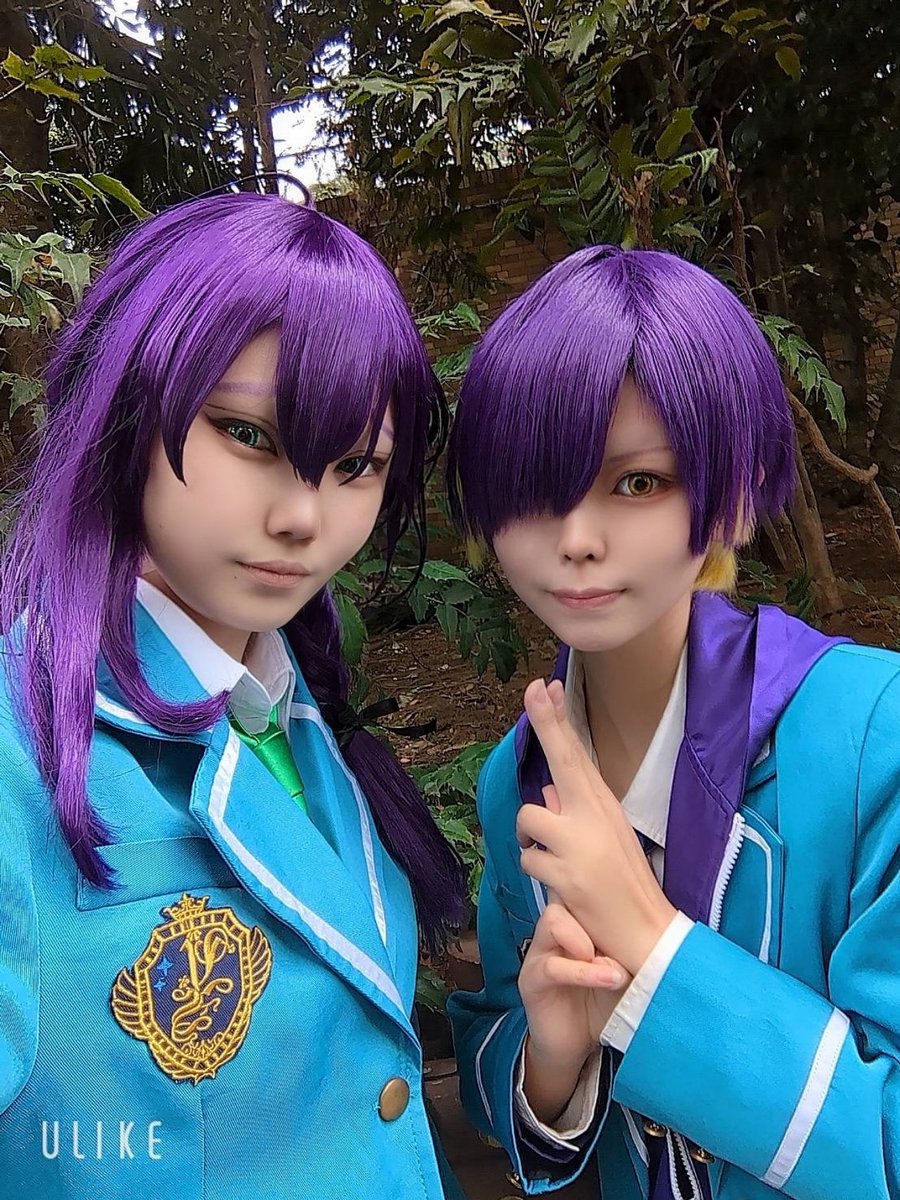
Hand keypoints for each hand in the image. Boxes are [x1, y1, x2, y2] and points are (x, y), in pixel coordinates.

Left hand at [516, 678, 675, 977]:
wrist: (645, 931)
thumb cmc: (621, 884)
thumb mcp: (602, 841)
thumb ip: (572, 815)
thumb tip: (545, 793)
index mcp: (602, 805)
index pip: (576, 752)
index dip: (556, 719)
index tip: (544, 686)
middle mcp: (592, 814)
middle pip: (562, 757)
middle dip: (545, 721)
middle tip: (533, 688)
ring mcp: (578, 841)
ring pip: (527, 818)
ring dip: (531, 839)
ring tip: (555, 859)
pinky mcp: (565, 872)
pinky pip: (528, 858)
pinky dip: (537, 870)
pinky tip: (560, 884)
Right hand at [517, 786, 631, 1124]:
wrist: (576, 1043)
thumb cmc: (604, 998)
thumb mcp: (621, 961)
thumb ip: (627, 935)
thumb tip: (654, 908)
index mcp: (575, 918)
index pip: (576, 881)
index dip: (589, 872)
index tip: (611, 873)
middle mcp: (553, 928)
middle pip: (562, 892)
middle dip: (587, 901)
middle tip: (616, 923)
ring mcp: (540, 952)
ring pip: (553, 921)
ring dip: (588, 943)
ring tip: (615, 968)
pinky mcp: (532, 980)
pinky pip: (553, 965)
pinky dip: (585, 972)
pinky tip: (610, 977)